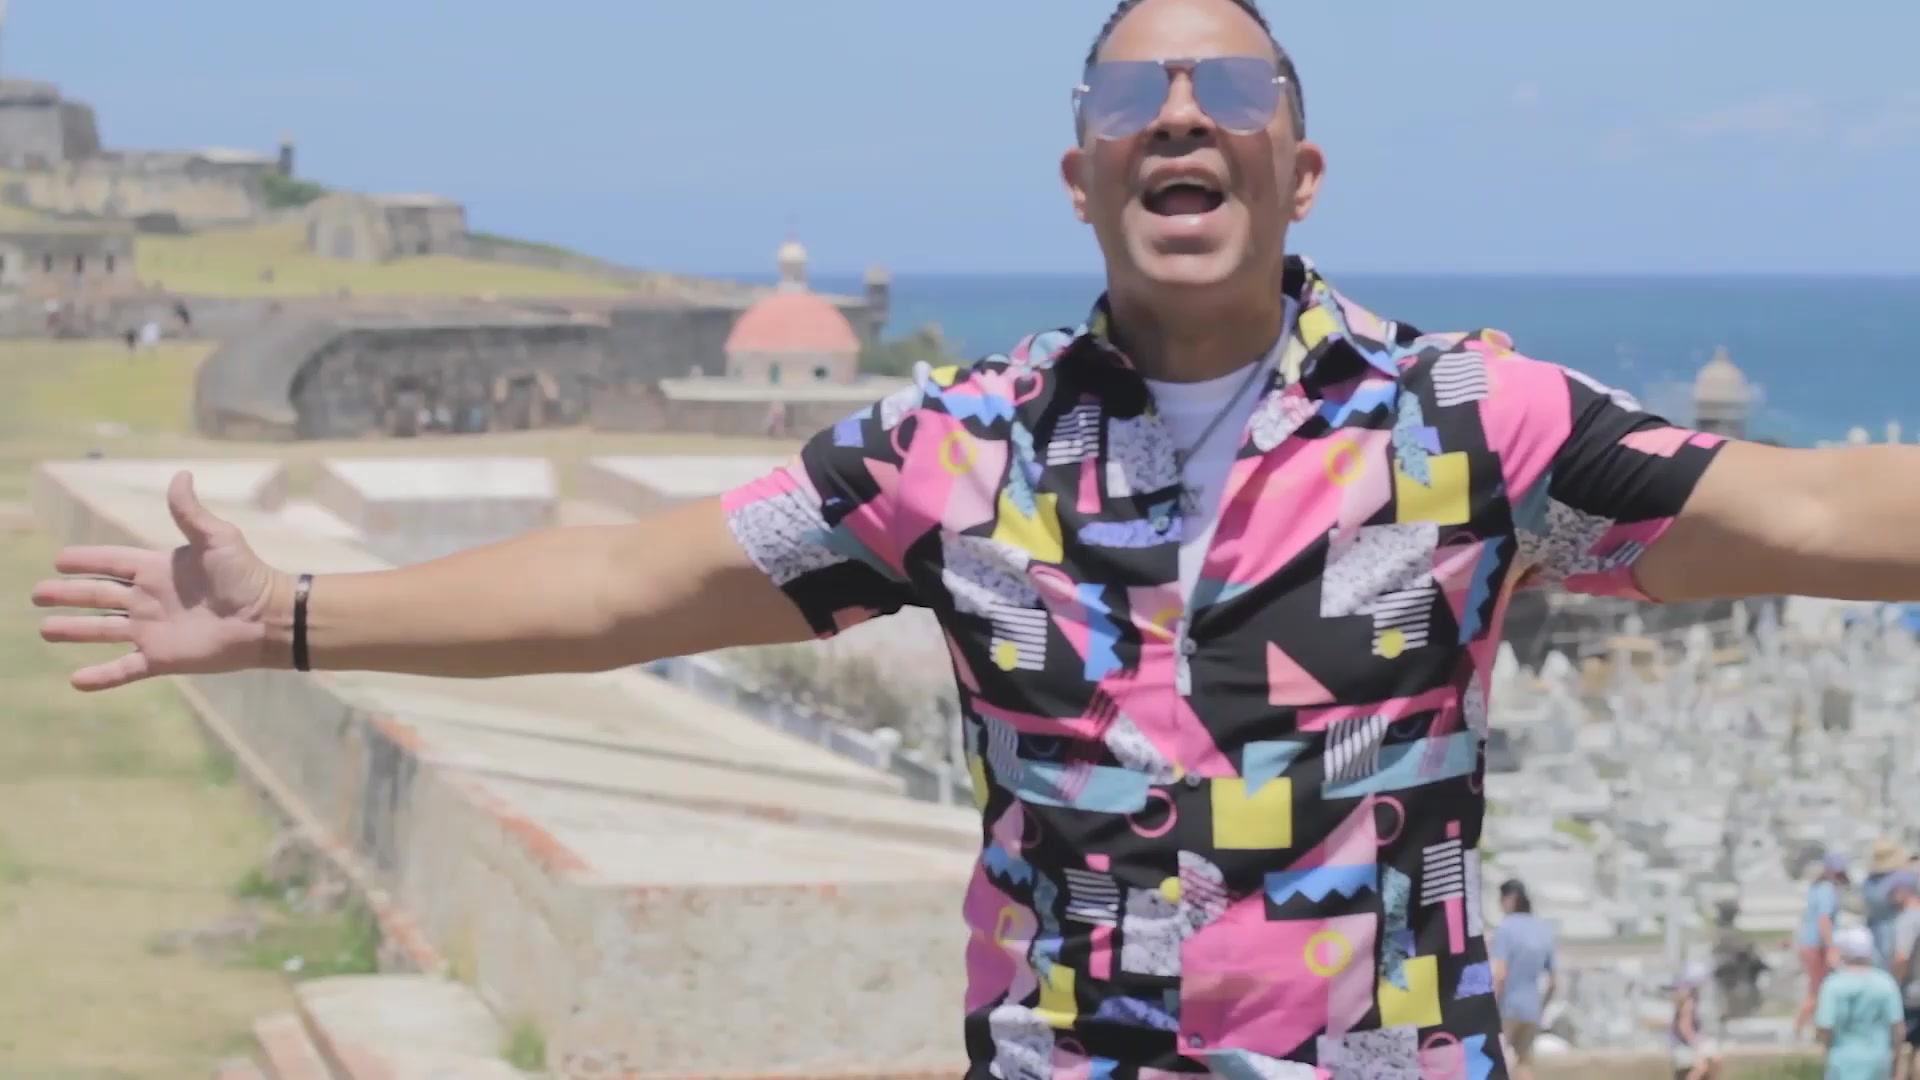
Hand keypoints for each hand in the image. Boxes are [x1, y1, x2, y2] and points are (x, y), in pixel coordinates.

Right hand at [31, 471, 285, 690]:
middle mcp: (150, 600)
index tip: (59, 559)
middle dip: (68, 594)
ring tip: (45, 629)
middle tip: (37, 593)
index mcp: (158, 569)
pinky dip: (101, 676)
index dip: (87, 560)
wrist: (268, 618)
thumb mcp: (217, 539)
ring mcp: (153, 630)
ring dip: (74, 630)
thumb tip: (181, 474)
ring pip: (103, 630)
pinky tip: (76, 680)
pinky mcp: (162, 657)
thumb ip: (190, 512)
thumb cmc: (247, 576)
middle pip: (99, 595)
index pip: (113, 562)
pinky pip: (125, 669)